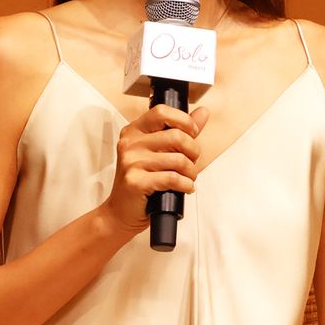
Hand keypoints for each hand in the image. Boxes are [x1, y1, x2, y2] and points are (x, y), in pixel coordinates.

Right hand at [100, 104, 209, 231]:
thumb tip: (202, 112)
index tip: (193, 132)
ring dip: (191, 173)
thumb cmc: (141, 181)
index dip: (184, 120)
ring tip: (188, 178)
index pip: (162, 112)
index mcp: (134, 131)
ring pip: (178, 160)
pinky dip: (186, 185)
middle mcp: (130, 143)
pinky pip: (172, 178)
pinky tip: (185, 187)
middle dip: (193, 151)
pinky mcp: (135, 181)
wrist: (121, 212)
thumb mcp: (159, 152)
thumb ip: (180, 131)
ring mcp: (131, 162)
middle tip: (192, 162)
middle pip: (176, 136)